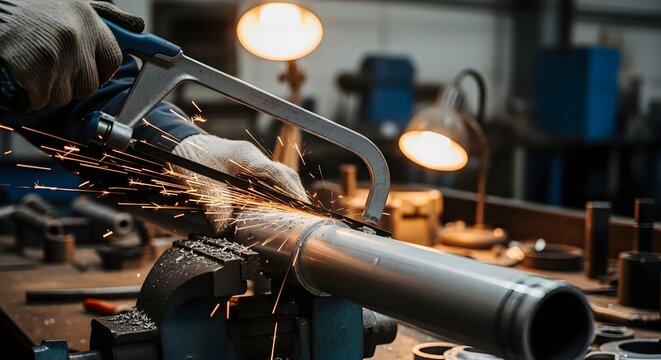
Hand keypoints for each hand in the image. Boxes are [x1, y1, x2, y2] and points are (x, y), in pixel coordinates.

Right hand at [0, 0, 143, 110]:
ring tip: (28, 63)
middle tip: (43, 64)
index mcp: (87, 18)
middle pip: (88, 85)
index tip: (79, 70)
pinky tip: (18, 73)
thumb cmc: (24, 11)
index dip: (96, 71)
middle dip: (67, 83)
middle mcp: (76, 35)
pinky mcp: (35, 71)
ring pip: (63, 96)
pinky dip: (27, 95)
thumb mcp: (70, 4)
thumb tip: (139, 27)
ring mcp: (56, 54)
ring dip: (44, 89)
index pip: (113, 61)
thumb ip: (108, 17)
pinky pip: (40, 100)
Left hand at [172, 134, 308, 233]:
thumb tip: (227, 231)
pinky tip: (273, 209)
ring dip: (285, 195)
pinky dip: (273, 195)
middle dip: (295, 195)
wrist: (177, 146)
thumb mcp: (202, 187)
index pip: (277, 173)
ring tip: (292, 215)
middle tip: (303, 215)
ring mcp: (250, 162)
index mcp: (246, 156)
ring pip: (277, 178)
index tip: (301, 206)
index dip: (292, 190)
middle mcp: (253, 157)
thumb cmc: (189, 159)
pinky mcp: (245, 170)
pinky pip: (266, 181)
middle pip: (284, 175)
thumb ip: (216, 209)